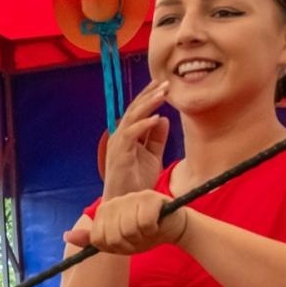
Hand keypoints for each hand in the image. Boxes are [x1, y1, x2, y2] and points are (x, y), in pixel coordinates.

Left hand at [67, 190, 190, 256]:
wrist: (172, 228)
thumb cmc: (143, 235)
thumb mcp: (115, 242)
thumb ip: (91, 240)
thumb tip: (66, 237)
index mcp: (104, 210)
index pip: (98, 239)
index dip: (113, 248)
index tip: (125, 242)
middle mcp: (116, 201)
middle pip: (113, 236)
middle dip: (128, 245)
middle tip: (138, 237)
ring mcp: (133, 197)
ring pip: (129, 230)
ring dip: (141, 238)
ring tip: (147, 231)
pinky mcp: (150, 197)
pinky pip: (144, 224)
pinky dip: (152, 231)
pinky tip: (156, 224)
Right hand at [102, 79, 170, 198]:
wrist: (126, 204)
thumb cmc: (136, 182)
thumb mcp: (153, 157)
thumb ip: (157, 139)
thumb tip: (164, 119)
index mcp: (128, 135)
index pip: (138, 111)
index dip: (150, 97)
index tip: (165, 85)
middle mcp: (121, 136)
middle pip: (135, 109)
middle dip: (150, 95)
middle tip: (166, 83)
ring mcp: (119, 144)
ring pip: (132, 117)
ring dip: (148, 104)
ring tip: (163, 93)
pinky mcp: (120, 154)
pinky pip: (131, 134)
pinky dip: (143, 125)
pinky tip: (156, 117)